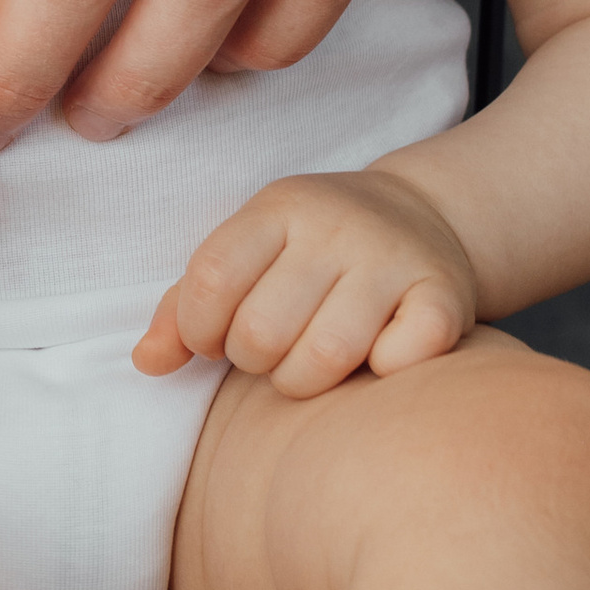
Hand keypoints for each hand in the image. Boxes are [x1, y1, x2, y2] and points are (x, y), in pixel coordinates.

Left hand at [134, 166, 478, 399]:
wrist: (424, 218)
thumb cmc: (312, 254)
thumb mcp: (248, 255)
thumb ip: (186, 308)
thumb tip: (146, 364)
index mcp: (279, 208)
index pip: (209, 280)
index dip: (198, 331)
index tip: (214, 340)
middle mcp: (338, 226)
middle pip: (260, 332)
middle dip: (253, 362)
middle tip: (271, 352)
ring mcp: (394, 259)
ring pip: (324, 356)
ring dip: (306, 381)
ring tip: (311, 363)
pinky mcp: (444, 295)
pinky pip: (399, 360)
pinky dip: (381, 374)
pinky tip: (376, 358)